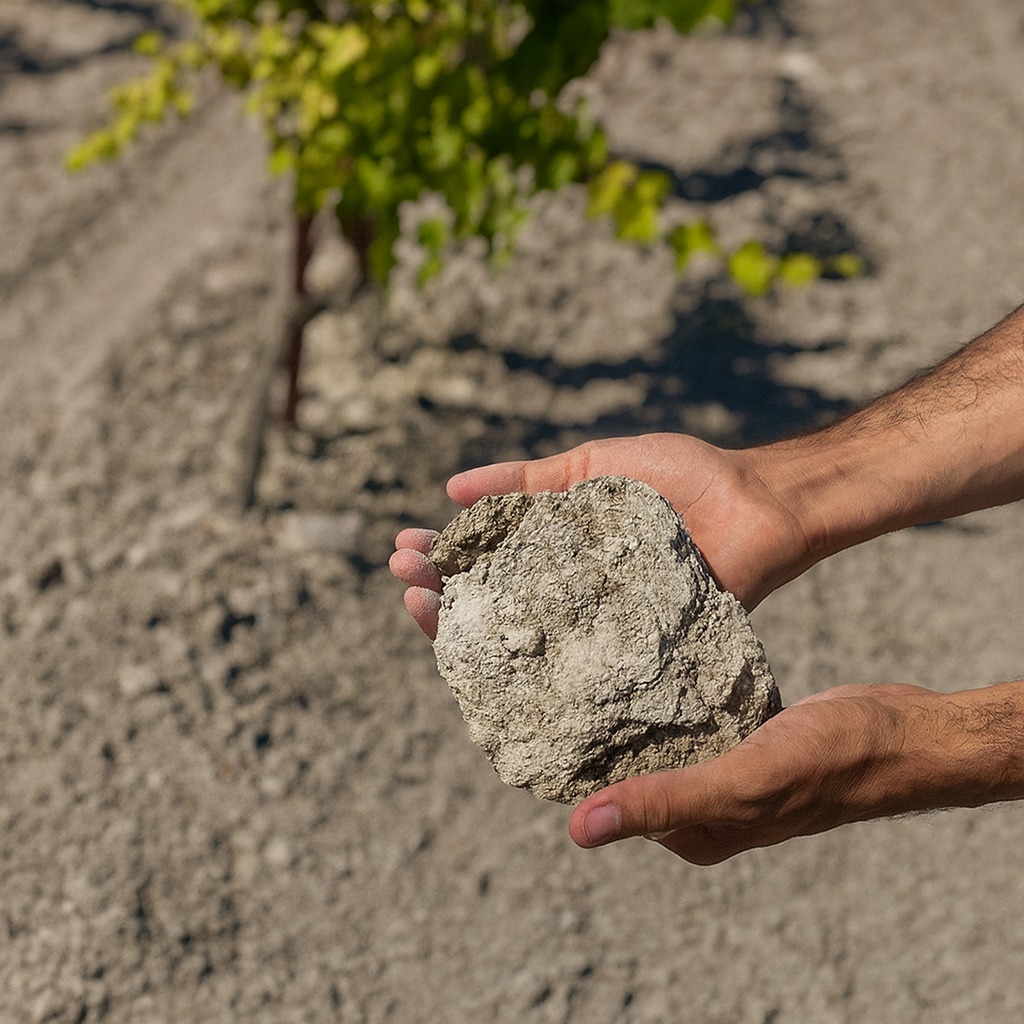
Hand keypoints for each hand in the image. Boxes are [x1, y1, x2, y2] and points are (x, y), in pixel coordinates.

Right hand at [390, 433, 812, 637]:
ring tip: (420, 606)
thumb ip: (529, 480)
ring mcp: (599, 625)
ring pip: (522, 639)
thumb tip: (452, 487)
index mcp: (561, 549)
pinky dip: (531, 669)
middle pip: (493, 603)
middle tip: (402, 577)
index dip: (445, 557)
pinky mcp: (631, 651)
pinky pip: (576, 665)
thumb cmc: (685, 476)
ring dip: (464, 628)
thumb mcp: (595, 464)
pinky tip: (486, 662)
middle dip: (441, 590)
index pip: (488, 559)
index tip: (405, 547)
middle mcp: (572, 592)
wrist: (759, 502)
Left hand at [568, 684, 966, 863]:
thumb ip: (665, 802)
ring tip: (599, 663)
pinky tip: (658, 663)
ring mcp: (731, 769)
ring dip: (639, 710)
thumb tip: (580, 830)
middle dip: (604, 732)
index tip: (543, 725)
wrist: (903, 732)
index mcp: (700, 832)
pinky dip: (679, 695)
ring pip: (667, 740)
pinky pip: (699, 715)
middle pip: (638, 769)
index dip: (580, 770)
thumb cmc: (830, 762)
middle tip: (564, 677)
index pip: (617, 806)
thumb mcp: (741, 783)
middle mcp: (711, 805)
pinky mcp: (748, 735)